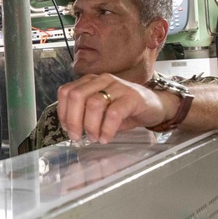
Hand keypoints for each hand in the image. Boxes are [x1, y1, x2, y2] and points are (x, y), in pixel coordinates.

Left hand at [57, 74, 173, 143]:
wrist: (155, 106)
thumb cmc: (125, 110)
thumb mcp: (101, 110)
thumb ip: (85, 114)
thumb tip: (71, 129)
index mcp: (91, 81)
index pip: (66, 91)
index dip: (63, 112)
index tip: (67, 129)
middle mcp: (102, 80)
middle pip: (76, 96)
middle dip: (73, 120)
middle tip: (78, 137)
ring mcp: (118, 86)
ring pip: (94, 103)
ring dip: (91, 126)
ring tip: (95, 138)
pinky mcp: (132, 96)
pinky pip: (114, 113)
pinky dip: (107, 129)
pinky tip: (106, 137)